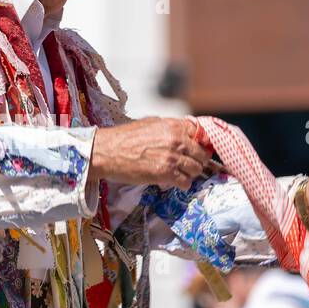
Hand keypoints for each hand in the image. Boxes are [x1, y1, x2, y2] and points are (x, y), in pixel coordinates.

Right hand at [89, 117, 212, 189]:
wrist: (106, 152)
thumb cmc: (124, 138)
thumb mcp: (150, 124)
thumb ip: (170, 128)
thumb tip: (184, 133)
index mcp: (173, 126)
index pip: (200, 134)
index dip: (200, 143)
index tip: (196, 150)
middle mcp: (176, 140)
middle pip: (202, 154)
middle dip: (197, 160)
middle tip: (188, 164)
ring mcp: (172, 157)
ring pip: (196, 169)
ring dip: (190, 173)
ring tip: (180, 173)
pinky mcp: (165, 174)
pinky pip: (186, 182)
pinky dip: (182, 184)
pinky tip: (174, 181)